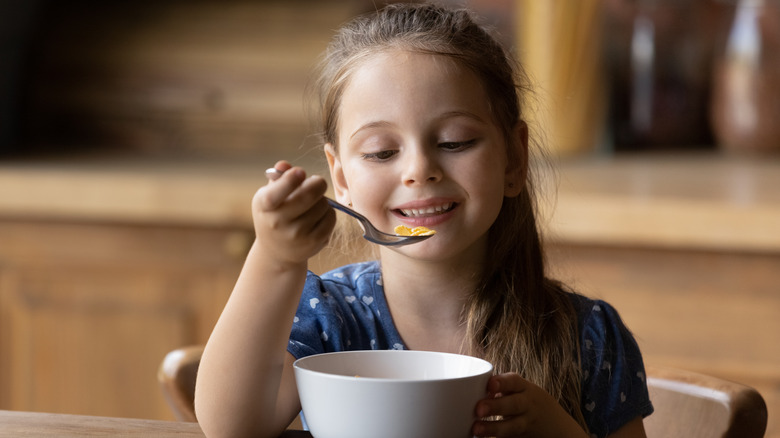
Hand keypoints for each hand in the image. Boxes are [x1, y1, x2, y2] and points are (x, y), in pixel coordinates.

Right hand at [251, 161, 335, 266]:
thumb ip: (278, 178)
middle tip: (317, 182)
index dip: (290, 180)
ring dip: (322, 199)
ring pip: (323, 204)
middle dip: (317, 183)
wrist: (277, 250)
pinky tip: (319, 215)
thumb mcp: (269, 196)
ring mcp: (296, 235)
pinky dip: (329, 212)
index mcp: (264, 206)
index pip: (274, 194)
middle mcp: (277, 223)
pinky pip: (331, 217)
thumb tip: (284, 165)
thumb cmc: (275, 214)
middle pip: (308, 195)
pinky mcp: (313, 243)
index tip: (300, 172)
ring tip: (313, 204)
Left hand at [473, 373, 587, 437]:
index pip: (514, 381)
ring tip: (476, 429)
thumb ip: (500, 388)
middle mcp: (528, 405)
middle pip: (514, 404)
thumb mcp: (521, 390)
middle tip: (478, 409)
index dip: (502, 382)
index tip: (490, 384)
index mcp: (525, 388)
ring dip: (494, 428)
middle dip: (496, 406)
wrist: (557, 426)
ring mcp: (527, 423)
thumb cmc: (527, 402)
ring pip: (513, 426)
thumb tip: (465, 389)